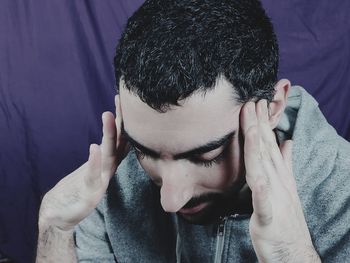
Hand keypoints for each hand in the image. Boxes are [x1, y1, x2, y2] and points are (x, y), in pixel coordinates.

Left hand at [39, 96, 127, 231]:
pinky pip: (93, 174)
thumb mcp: (93, 167)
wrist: (63, 213)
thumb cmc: (77, 187)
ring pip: (108, 153)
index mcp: (108, 160)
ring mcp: (101, 179)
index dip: (121, 119)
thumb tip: (108, 137)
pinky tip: (95, 147)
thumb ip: (102, 154)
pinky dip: (95, 161)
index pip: (119, 136)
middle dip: (120, 120)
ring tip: (108, 116)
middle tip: (121, 100)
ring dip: (109, 135)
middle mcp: (108, 167)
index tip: (122, 98)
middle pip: (118, 141)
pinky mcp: (90, 191)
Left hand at [241, 100, 319, 262]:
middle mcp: (277, 182)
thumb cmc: (284, 217)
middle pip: (264, 150)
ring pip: (263, 170)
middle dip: (257, 126)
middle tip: (251, 102)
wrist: (292, 250)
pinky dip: (262, 192)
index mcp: (278, 175)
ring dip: (257, 149)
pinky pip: (263, 204)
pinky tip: (260, 180)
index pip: (268, 144)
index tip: (254, 103)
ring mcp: (273, 199)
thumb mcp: (284, 185)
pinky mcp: (267, 219)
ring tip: (251, 129)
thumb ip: (285, 162)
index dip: (261, 123)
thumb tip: (286, 141)